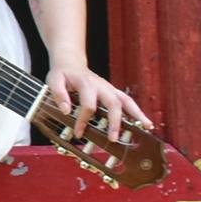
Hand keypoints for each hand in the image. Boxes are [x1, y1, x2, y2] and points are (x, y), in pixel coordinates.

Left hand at [37, 62, 152, 140]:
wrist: (70, 62)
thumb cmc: (62, 74)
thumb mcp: (54, 80)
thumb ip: (58, 94)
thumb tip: (66, 111)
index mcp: (86, 83)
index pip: (88, 105)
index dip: (84, 120)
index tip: (78, 133)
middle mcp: (101, 86)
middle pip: (113, 103)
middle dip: (115, 122)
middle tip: (113, 138)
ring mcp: (109, 88)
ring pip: (126, 101)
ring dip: (136, 114)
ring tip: (146, 127)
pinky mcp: (113, 92)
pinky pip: (128, 101)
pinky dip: (138, 112)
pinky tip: (146, 123)